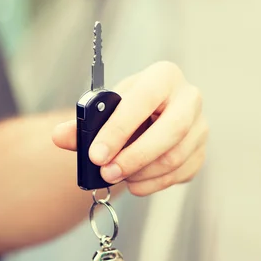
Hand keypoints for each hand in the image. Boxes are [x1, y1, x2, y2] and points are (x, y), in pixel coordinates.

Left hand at [52, 62, 207, 195]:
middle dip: (134, 157)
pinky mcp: (201, 152)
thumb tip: (59, 136)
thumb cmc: (126, 111)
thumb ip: (83, 124)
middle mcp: (189, 98)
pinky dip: (152, 184)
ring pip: (175, 157)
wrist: (150, 120)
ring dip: (141, 173)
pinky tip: (134, 182)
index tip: (95, 155)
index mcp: (164, 76)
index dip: (118, 129)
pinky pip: (179, 174)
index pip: (144, 100)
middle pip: (170, 131)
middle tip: (106, 173)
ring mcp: (200, 126)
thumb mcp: (106, 110)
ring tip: (117, 176)